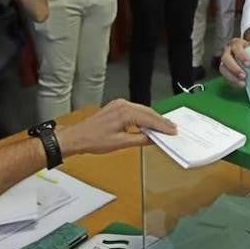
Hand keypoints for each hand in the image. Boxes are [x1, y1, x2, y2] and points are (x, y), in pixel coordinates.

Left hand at [58, 98, 176, 154]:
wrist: (76, 137)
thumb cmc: (94, 140)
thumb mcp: (120, 143)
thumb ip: (140, 139)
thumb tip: (154, 138)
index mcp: (125, 113)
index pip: (150, 119)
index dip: (162, 126)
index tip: (173, 131)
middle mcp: (123, 105)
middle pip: (148, 112)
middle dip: (161, 121)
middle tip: (173, 129)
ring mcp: (119, 105)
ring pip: (142, 110)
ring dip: (153, 119)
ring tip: (164, 127)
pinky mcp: (116, 107)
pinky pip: (135, 110)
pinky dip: (144, 116)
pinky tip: (149, 123)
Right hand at [219, 37, 249, 87]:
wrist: (247, 55)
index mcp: (236, 43)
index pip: (236, 47)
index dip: (241, 56)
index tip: (249, 64)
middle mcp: (228, 51)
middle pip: (226, 58)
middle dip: (234, 68)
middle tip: (244, 76)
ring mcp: (224, 60)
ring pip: (223, 68)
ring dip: (232, 76)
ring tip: (242, 83)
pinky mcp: (224, 70)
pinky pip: (225, 76)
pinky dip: (232, 81)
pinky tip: (240, 84)